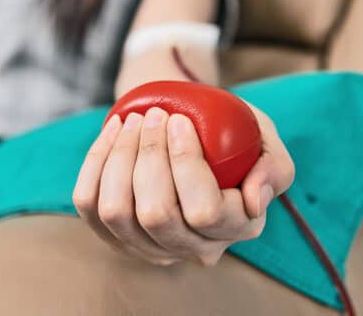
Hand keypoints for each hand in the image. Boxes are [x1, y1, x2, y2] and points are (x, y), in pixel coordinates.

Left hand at [73, 105, 293, 265]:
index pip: (205, 212)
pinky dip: (96, 162)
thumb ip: (274, 167)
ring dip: (120, 157)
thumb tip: (254, 201)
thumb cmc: (230, 129)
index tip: (178, 121)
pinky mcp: (113, 234)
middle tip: (155, 115)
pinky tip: (114, 132)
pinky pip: (89, 204)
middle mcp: (192, 247)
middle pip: (157, 215)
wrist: (188, 126)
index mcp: (236, 227)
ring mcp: (148, 246)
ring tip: (134, 121)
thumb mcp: (264, 138)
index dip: (186, 164)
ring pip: (117, 212)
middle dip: (149, 156)